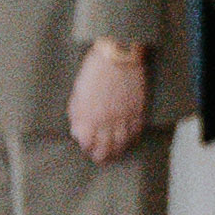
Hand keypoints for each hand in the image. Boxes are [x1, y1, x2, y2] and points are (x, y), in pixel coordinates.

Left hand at [68, 40, 154, 164]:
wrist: (117, 56)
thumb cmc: (94, 72)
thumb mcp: (77, 94)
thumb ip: (77, 115)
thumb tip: (78, 132)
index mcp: (89, 117)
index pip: (87, 143)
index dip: (87, 148)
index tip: (87, 148)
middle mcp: (106, 121)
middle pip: (106, 148)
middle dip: (102, 156)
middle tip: (101, 159)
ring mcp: (124, 117)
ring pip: (122, 143)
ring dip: (118, 150)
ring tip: (116, 154)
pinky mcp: (138, 109)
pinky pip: (136, 130)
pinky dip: (133, 137)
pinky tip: (130, 139)